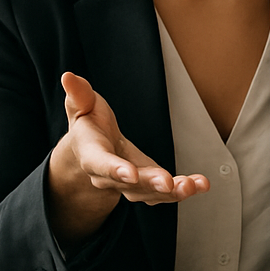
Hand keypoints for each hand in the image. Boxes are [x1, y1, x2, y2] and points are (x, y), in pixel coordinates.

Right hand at [48, 71, 209, 249]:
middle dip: (150, 183)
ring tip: (193, 186)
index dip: (115, 169)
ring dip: (172, 192)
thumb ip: (79, 95)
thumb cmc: (89, 124)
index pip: (101, 164)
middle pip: (130, 184)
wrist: (93, 150)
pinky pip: (164, 194)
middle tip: (169, 183)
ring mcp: (129, 186)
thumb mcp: (82, 107)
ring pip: (149, 193)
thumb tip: (68, 76)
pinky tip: (201, 185)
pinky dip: (183, 191)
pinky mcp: (147, 187)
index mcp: (92, 155)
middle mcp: (109, 177)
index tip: (130, 173)